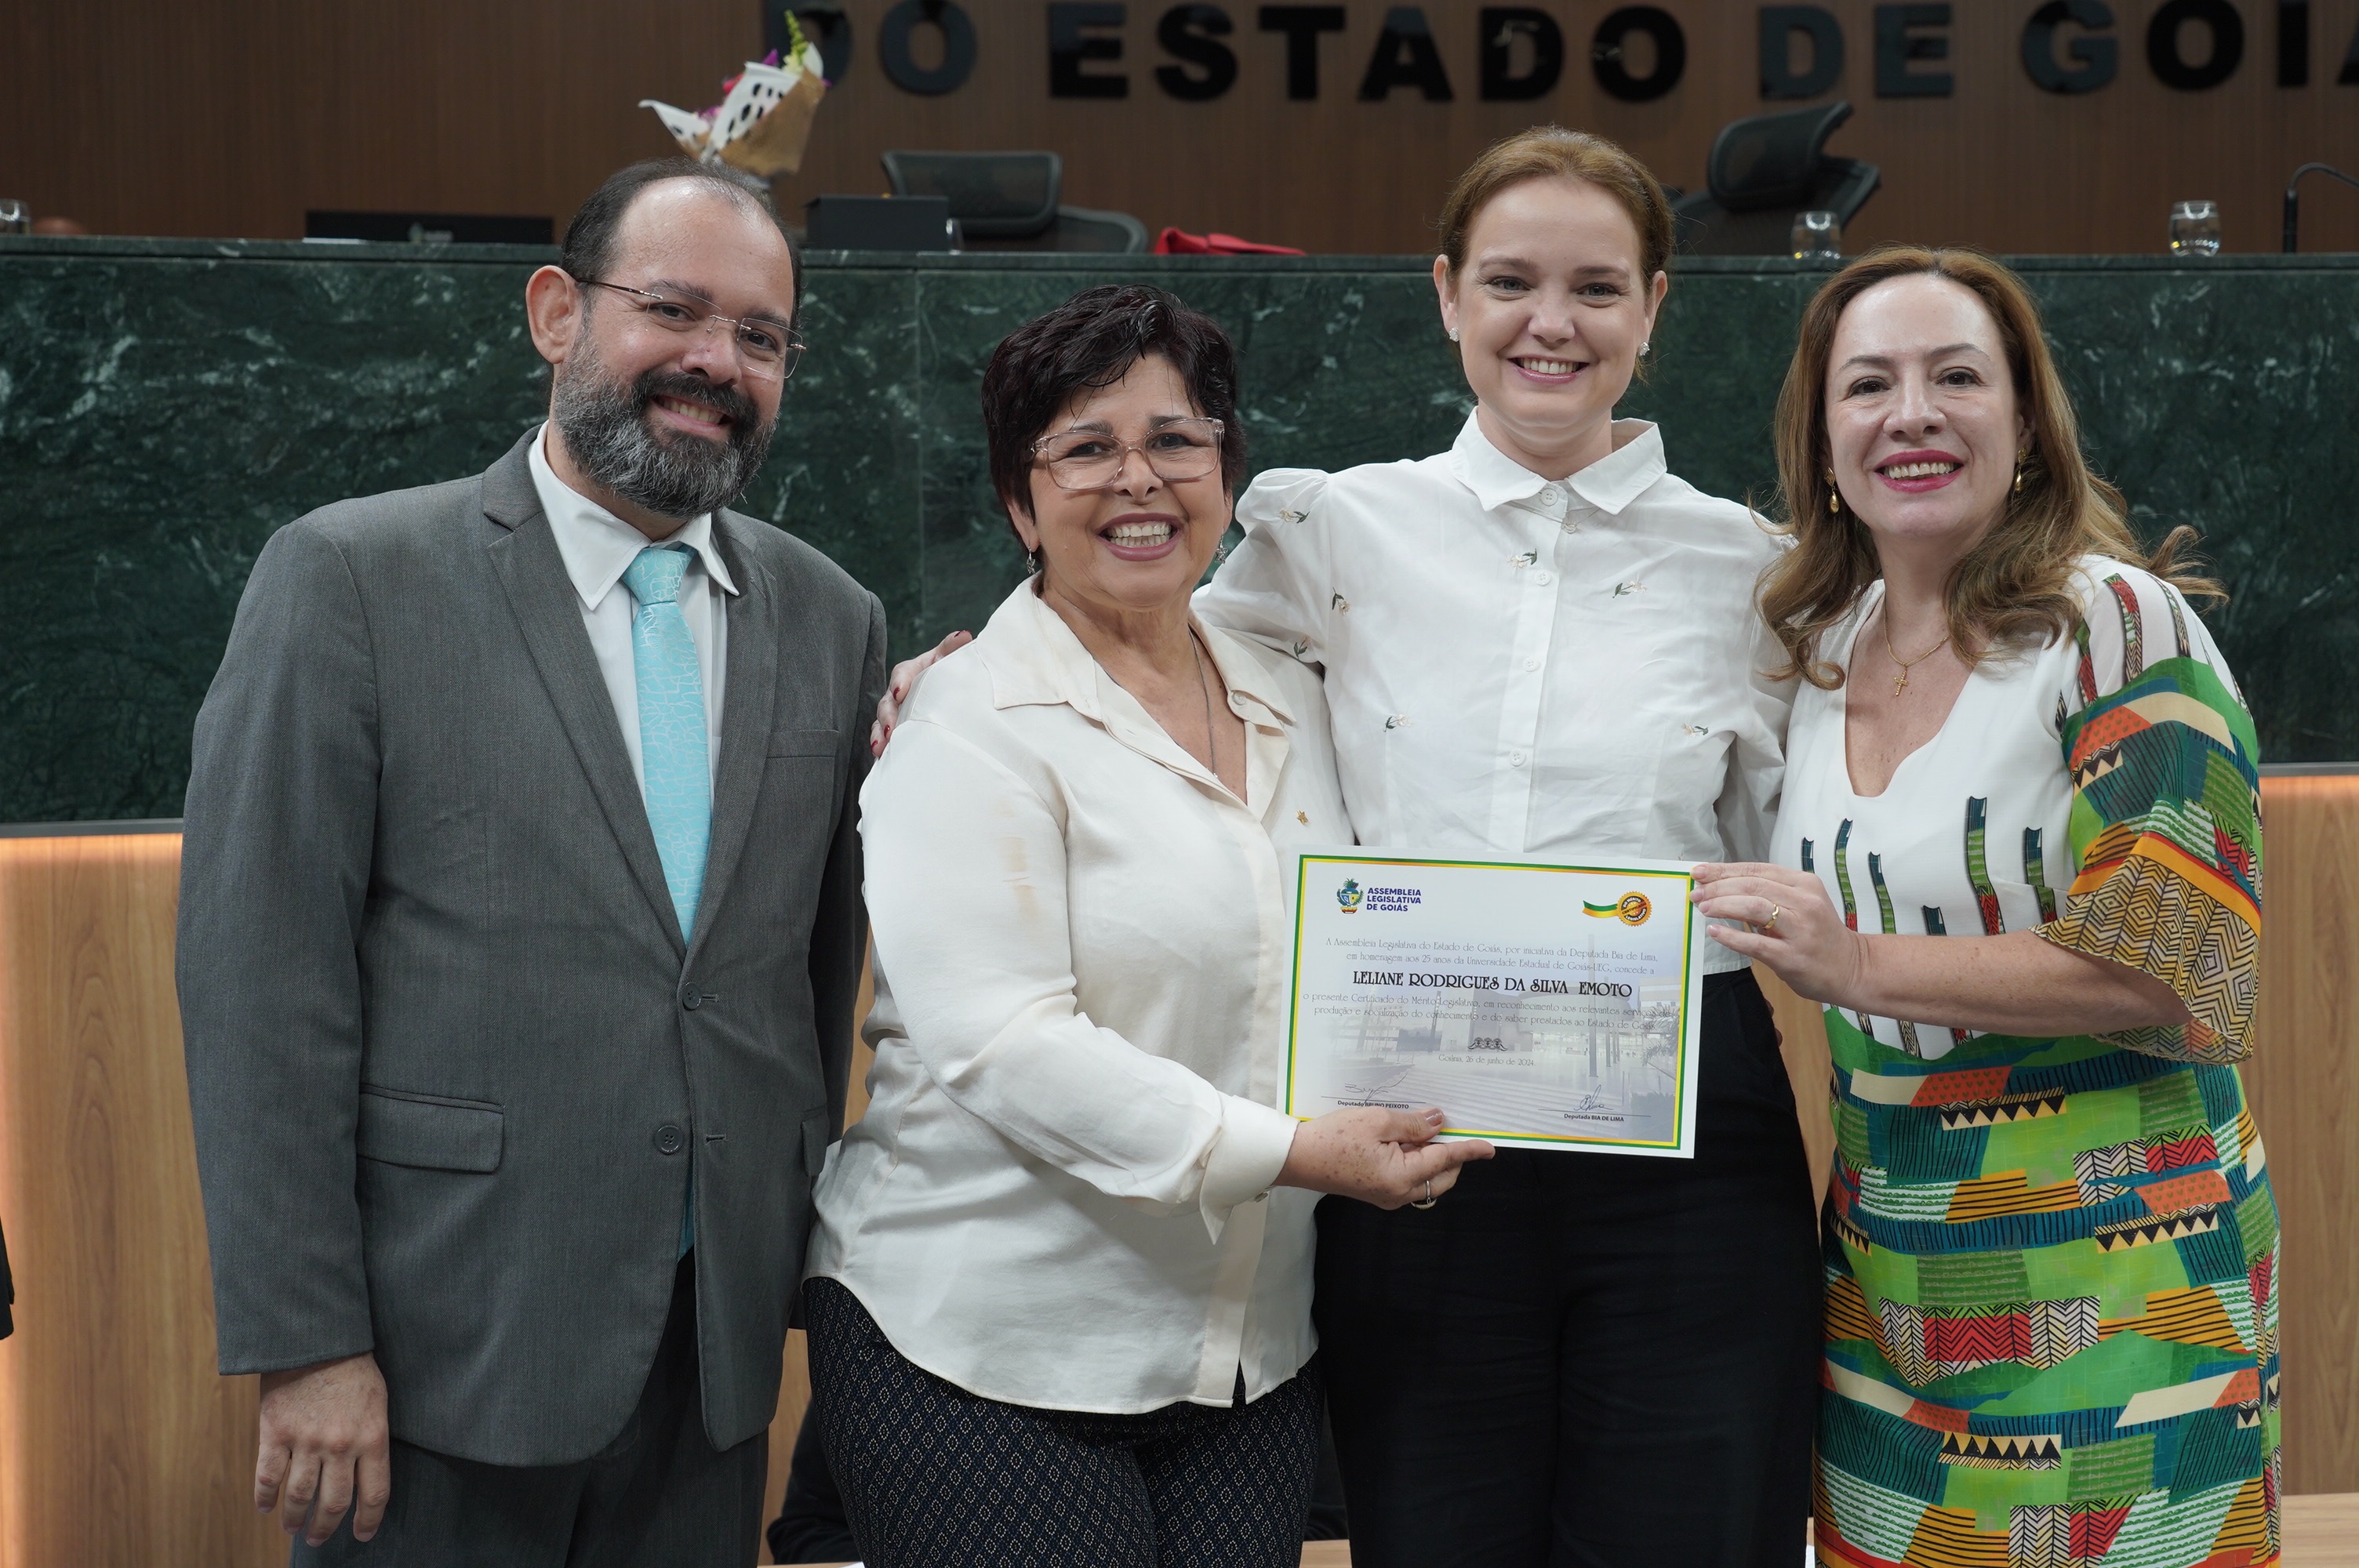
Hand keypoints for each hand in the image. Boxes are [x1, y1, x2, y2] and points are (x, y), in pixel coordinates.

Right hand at [255, 1352, 390, 1545]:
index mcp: (372, 1437)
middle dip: (326, 1527)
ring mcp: (306, 1441)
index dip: (369, 1520)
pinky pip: (268, 1477)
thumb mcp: (378, 1401)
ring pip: (299, 1496)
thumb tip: (367, 1473)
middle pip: (334, 1502)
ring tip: (292, 1527)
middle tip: (319, 1538)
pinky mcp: (275, 1433)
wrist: (317, 1338)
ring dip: (294, 1518)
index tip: (363, 1534)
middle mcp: (341, 1445)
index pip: (374, 1493)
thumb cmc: (354, 1368)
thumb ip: (372, 1438)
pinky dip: (265, 1498)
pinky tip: (265, 1508)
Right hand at [870, 629, 972, 756]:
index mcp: (914, 671)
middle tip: (891, 729)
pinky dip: (883, 748)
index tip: (901, 693)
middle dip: (887, 716)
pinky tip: (882, 759)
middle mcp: (902, 692)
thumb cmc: (951, 673)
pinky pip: (886, 739)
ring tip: (881, 748)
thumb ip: (953, 648)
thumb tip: (963, 635)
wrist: (956, 697)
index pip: (902, 673)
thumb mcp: (951, 659)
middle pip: (888, 702)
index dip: (900, 682)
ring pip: (882, 722)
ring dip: (880, 735)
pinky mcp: (899, 731)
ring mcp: (898, 713)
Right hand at [1277, 1107, 1494, 1209]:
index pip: (1445, 1161)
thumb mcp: (1377, 1121)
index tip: (1490, 1148)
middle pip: (1441, 1177)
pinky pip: (1409, 1180)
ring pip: (1426, 1180)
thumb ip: (1413, 1123)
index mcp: (1400, 1177)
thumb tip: (1439, 1123)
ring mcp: (1387, 1196)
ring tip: (1420, 1131)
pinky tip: (1403, 1142)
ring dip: (1432, 1158)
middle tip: (1447, 1128)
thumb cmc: (1333, 1137)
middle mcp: (1397, 1193)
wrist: (1297, 1157)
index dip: (1469, 1150)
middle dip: (1451, 1156)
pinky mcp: (1376, 1192)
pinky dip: (1415, 1162)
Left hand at [1692, 861, 1868, 1009]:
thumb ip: (1769, 894)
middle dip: (1718, 887)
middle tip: (1696, 893)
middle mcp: (1805, 902)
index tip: (1699, 872)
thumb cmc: (1819, 935)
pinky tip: (1715, 932)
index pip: (1757, 869)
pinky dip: (1732, 936)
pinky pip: (1756, 943)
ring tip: (1703, 907)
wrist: (1851, 968)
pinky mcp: (1792, 957)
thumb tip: (1721, 888)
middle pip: (1752, 885)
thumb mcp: (1801, 904)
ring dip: (1723, 905)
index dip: (1724, 870)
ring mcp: (1800, 929)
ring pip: (1754, 907)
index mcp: (1804, 884)